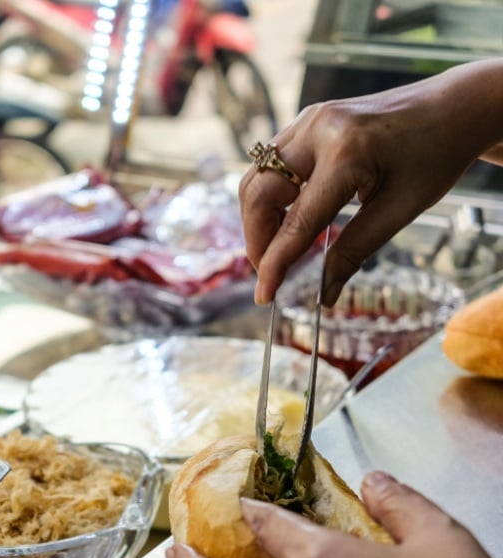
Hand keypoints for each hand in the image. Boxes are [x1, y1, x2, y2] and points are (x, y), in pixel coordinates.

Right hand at [238, 58, 502, 304]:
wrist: (455, 107)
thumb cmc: (436, 156)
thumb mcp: (399, 210)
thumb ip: (354, 252)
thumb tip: (324, 292)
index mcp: (348, 153)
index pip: (297, 221)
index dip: (276, 262)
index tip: (265, 295)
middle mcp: (318, 130)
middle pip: (258, 193)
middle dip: (257, 238)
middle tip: (269, 272)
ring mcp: (309, 120)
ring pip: (257, 177)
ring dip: (259, 219)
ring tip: (277, 248)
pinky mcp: (307, 121)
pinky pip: (271, 165)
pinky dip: (271, 197)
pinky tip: (287, 220)